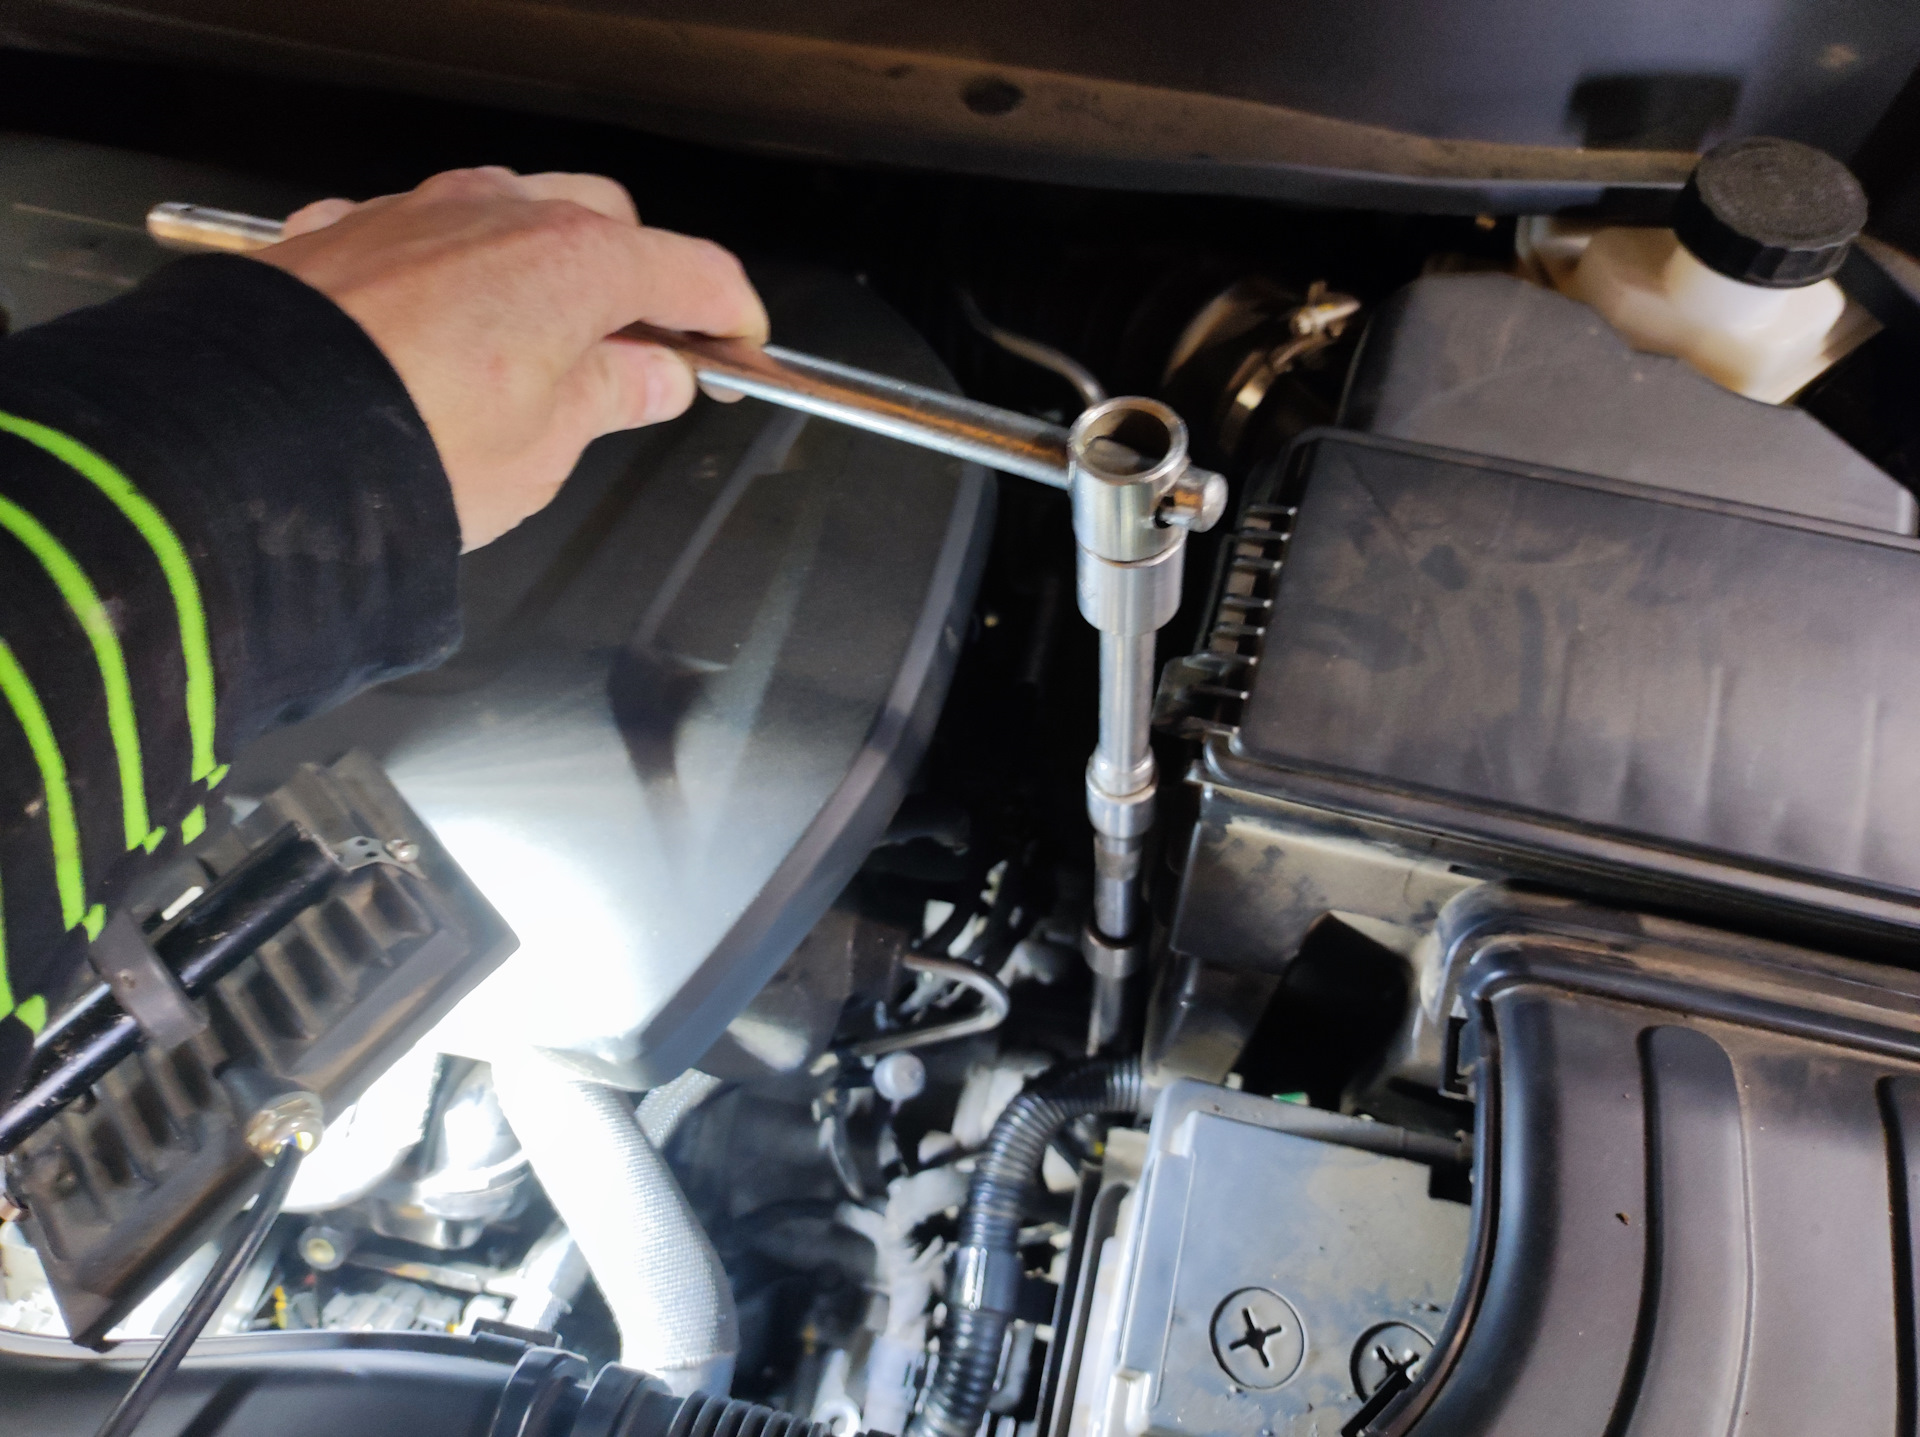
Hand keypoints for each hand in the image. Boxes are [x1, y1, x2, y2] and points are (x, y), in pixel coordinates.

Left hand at [259, 167, 767, 549]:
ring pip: (511, 214)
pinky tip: (441, 333)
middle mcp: (501, 212)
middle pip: (607, 221)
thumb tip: (656, 375)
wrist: (252, 444)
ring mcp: (417, 210)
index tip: (738, 352)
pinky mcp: (345, 229)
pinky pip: (424, 234)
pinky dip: (453, 273)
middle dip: (637, 279)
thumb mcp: (545, 447)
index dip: (730, 316)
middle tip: (640, 356)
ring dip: (540, 268)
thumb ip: (613, 395)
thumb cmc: (410, 450)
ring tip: (536, 349)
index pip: (693, 270)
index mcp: (577, 261)